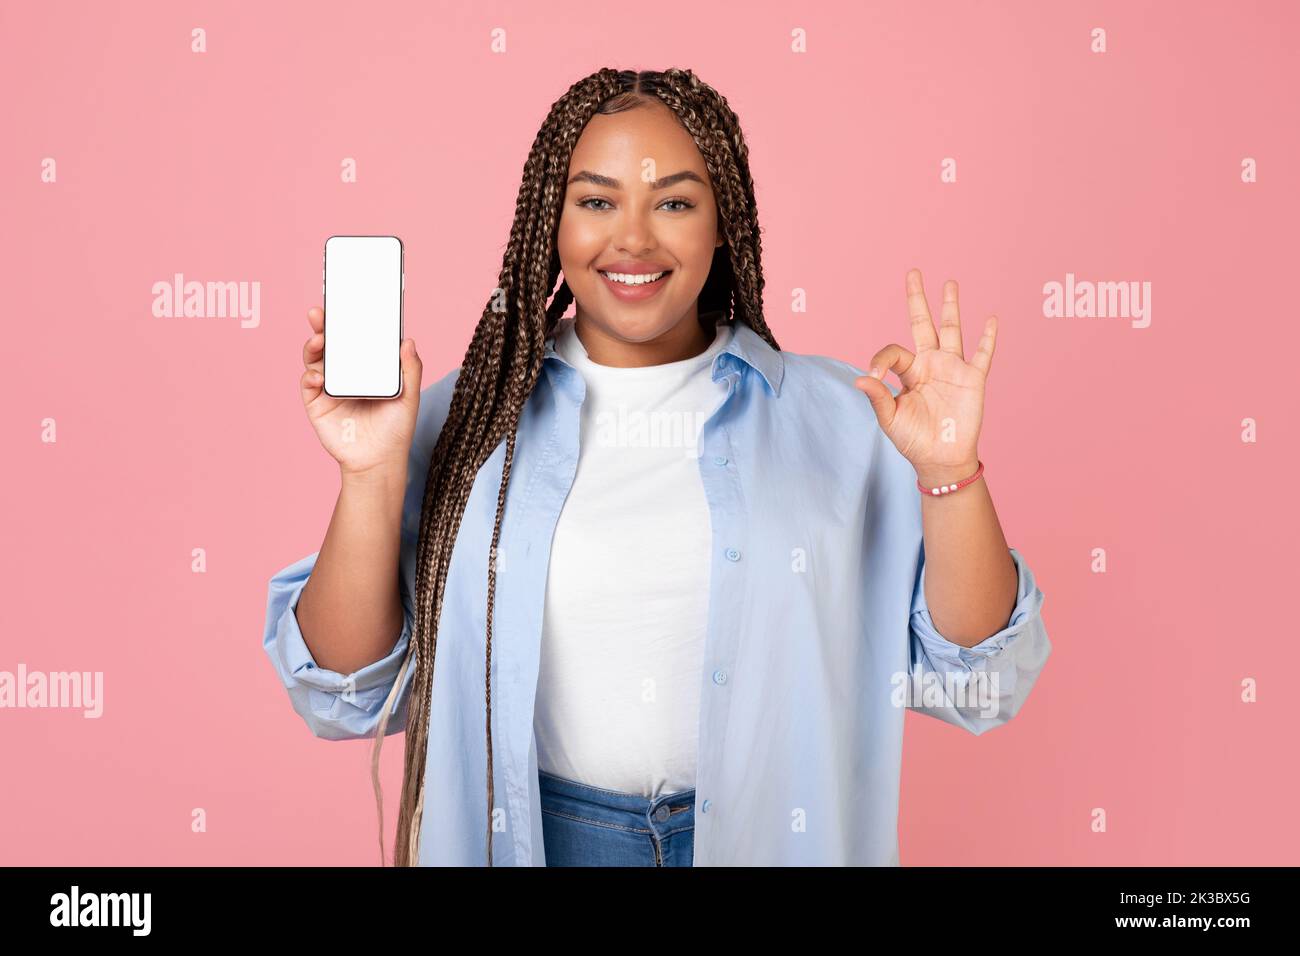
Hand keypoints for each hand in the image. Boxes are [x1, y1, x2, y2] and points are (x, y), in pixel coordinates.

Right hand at [299, 306, 422, 477]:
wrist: (378, 461)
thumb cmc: (395, 428)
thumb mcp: (409, 397)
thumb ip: (410, 370)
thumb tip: (408, 341)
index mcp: (366, 366)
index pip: (355, 337)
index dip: (349, 320)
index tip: (346, 302)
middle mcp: (345, 371)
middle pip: (331, 342)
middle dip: (323, 325)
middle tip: (320, 313)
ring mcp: (329, 386)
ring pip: (315, 358)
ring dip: (314, 346)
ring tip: (319, 340)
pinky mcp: (316, 403)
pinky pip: (308, 383)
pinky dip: (310, 375)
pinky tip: (318, 375)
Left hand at [853, 269, 996, 487]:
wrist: (941, 459)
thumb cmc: (913, 440)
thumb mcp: (891, 419)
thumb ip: (879, 398)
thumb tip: (861, 379)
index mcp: (908, 372)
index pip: (894, 351)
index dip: (881, 360)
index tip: (875, 378)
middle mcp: (930, 364)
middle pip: (923, 324)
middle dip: (917, 299)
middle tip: (912, 273)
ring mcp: (953, 369)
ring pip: (952, 330)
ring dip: (950, 307)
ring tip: (949, 283)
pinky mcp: (973, 380)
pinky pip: (983, 355)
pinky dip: (988, 338)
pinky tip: (991, 319)